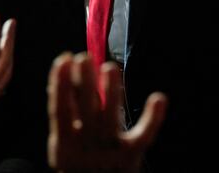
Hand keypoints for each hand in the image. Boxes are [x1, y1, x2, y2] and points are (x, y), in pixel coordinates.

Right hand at [47, 53, 167, 172]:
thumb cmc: (81, 161)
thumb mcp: (65, 145)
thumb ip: (66, 115)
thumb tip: (62, 76)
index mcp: (65, 146)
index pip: (60, 110)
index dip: (60, 84)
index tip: (65, 59)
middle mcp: (87, 148)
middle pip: (86, 111)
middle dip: (86, 83)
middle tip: (85, 57)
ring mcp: (110, 151)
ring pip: (111, 118)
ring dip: (111, 92)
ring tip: (110, 68)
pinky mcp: (132, 155)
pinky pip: (144, 135)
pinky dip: (153, 118)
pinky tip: (158, 98)